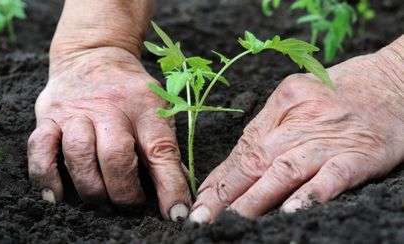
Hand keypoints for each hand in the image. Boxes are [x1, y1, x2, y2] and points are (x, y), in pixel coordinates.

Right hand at [27, 47, 190, 220]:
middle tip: (130, 206)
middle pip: (115, 156)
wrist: (94, 55)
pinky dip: (46, 177)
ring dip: (91, 189)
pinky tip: (57, 196)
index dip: (170, 186)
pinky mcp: (48, 116)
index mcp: (145, 106)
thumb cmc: (131, 92)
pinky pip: (40, 148)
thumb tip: (178, 192)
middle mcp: (110, 107)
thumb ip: (164, 148)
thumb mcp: (156, 108)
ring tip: (102, 203)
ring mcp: (75, 111)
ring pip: (78, 155)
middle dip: (124, 192)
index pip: (161, 149)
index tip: (176, 213)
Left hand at [189, 38, 403, 222]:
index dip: (220, 177)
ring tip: (233, 220)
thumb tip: (234, 169)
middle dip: (227, 193)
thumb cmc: (342, 93)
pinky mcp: (360, 154)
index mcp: (283, 103)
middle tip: (203, 217)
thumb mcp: (299, 100)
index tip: (202, 200)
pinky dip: (309, 194)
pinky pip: (332, 176)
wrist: (396, 81)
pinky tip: (290, 211)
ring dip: (256, 198)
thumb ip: (269, 131)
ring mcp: (330, 137)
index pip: (244, 147)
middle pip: (257, 159)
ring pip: (285, 169)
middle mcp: (301, 119)